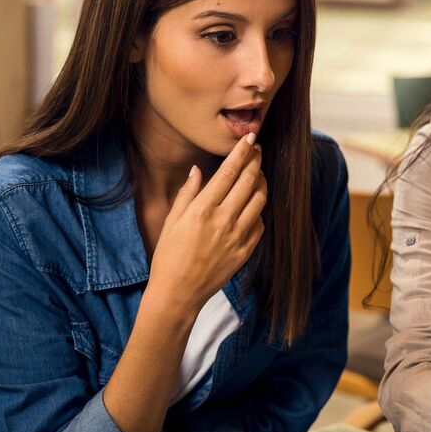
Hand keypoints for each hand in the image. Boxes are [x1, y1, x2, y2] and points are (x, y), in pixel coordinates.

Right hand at [147, 134, 266, 315]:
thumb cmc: (169, 255)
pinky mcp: (246, 250)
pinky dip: (259, 208)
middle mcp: (223, 220)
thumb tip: (198, 169)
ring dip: (261, 182)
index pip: (229, 172)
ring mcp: (238, 236)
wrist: (179, 293)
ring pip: (260, 200)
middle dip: (256, 161)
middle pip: (249, 181)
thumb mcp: (171, 221)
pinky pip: (260, 223)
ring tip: (257, 173)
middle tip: (258, 149)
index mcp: (202, 209)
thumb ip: (188, 193)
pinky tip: (253, 203)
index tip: (251, 138)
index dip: (242, 152)